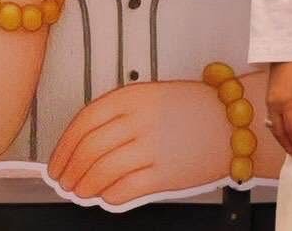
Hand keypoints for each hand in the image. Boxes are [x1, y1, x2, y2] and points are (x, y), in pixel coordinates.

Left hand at [47, 82, 231, 204]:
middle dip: (69, 171)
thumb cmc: (193, 108)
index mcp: (133, 96)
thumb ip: (118, 115)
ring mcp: (152, 148)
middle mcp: (140, 120)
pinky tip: (106, 197)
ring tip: (82, 192)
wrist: (234, 121)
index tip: (57, 162)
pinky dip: (109, 197)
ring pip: (101, 172)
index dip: (63, 147)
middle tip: (64, 181)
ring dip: (85, 187)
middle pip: (88, 150)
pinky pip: (125, 190)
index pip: (83, 123)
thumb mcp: (151, 95)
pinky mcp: (166, 174)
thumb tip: (83, 145)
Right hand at [264, 61, 291, 158]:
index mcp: (287, 103)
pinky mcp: (268, 101)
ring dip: (282, 140)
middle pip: (280, 131)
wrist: (285, 56)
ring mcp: (269, 104)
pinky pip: (272, 121)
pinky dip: (278, 131)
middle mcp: (275, 106)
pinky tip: (283, 135)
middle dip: (288, 145)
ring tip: (290, 150)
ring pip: (274, 128)